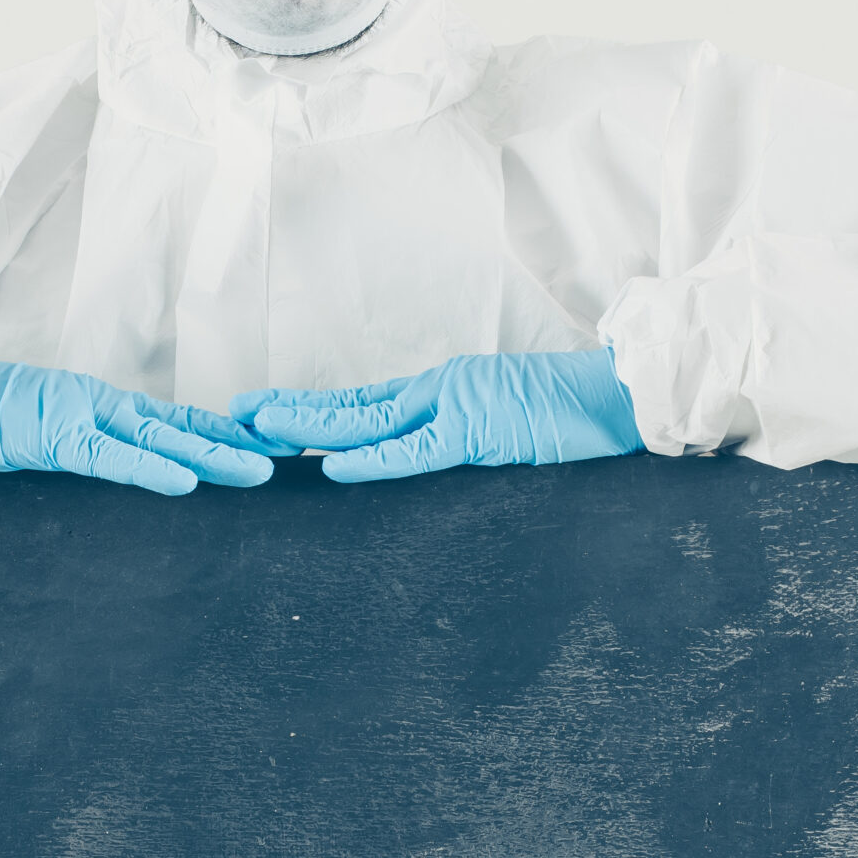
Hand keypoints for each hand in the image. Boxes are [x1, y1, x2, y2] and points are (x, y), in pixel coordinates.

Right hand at [0, 349, 275, 494]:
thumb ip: (84, 454)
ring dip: (213, 457)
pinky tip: (186, 484)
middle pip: (184, 426)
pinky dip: (148, 471)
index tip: (275, 446)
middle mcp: (99, 404)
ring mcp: (76, 417)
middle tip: (296, 454)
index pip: (177, 422)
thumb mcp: (40, 442)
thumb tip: (124, 478)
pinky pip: (107, 458)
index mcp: (101, 408)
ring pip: (158, 440)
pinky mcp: (47, 437)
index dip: (228, 433)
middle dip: (242, 441)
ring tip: (261, 472)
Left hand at [234, 348, 645, 482]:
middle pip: (350, 404)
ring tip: (258, 429)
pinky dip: (370, 459)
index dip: (315, 409)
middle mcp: (439, 392)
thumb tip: (434, 462)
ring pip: (365, 419)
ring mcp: (455, 407)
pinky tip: (330, 465)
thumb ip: (465, 440)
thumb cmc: (574, 418)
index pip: (366, 403)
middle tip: (236, 415)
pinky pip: (414, 452)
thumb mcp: (506, 430)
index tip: (268, 414)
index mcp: (444, 394)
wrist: (620, 398)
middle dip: (290, 411)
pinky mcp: (477, 434)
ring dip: (308, 426)